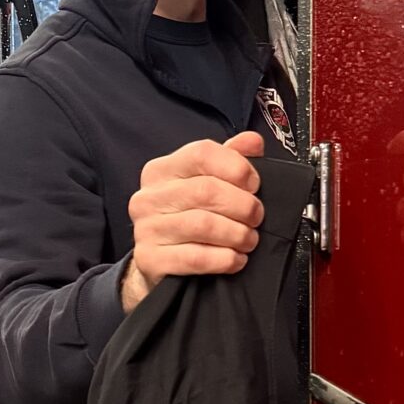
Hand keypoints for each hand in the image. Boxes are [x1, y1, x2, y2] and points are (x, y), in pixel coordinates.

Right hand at [121, 132, 264, 311]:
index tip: (254, 185)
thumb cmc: (187, 217)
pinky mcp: (150, 259)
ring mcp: (146, 228)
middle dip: (242, 205)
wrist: (158, 261)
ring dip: (237, 234)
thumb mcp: (206, 182)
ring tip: (249, 239)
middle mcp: (148, 196)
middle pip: (206, 190)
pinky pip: (196, 258)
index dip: (237, 167)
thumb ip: (230, 158)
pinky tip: (236, 259)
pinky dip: (225, 259)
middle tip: (257, 217)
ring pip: (204, 225)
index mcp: (161, 170)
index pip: (202, 154)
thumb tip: (253, 142)